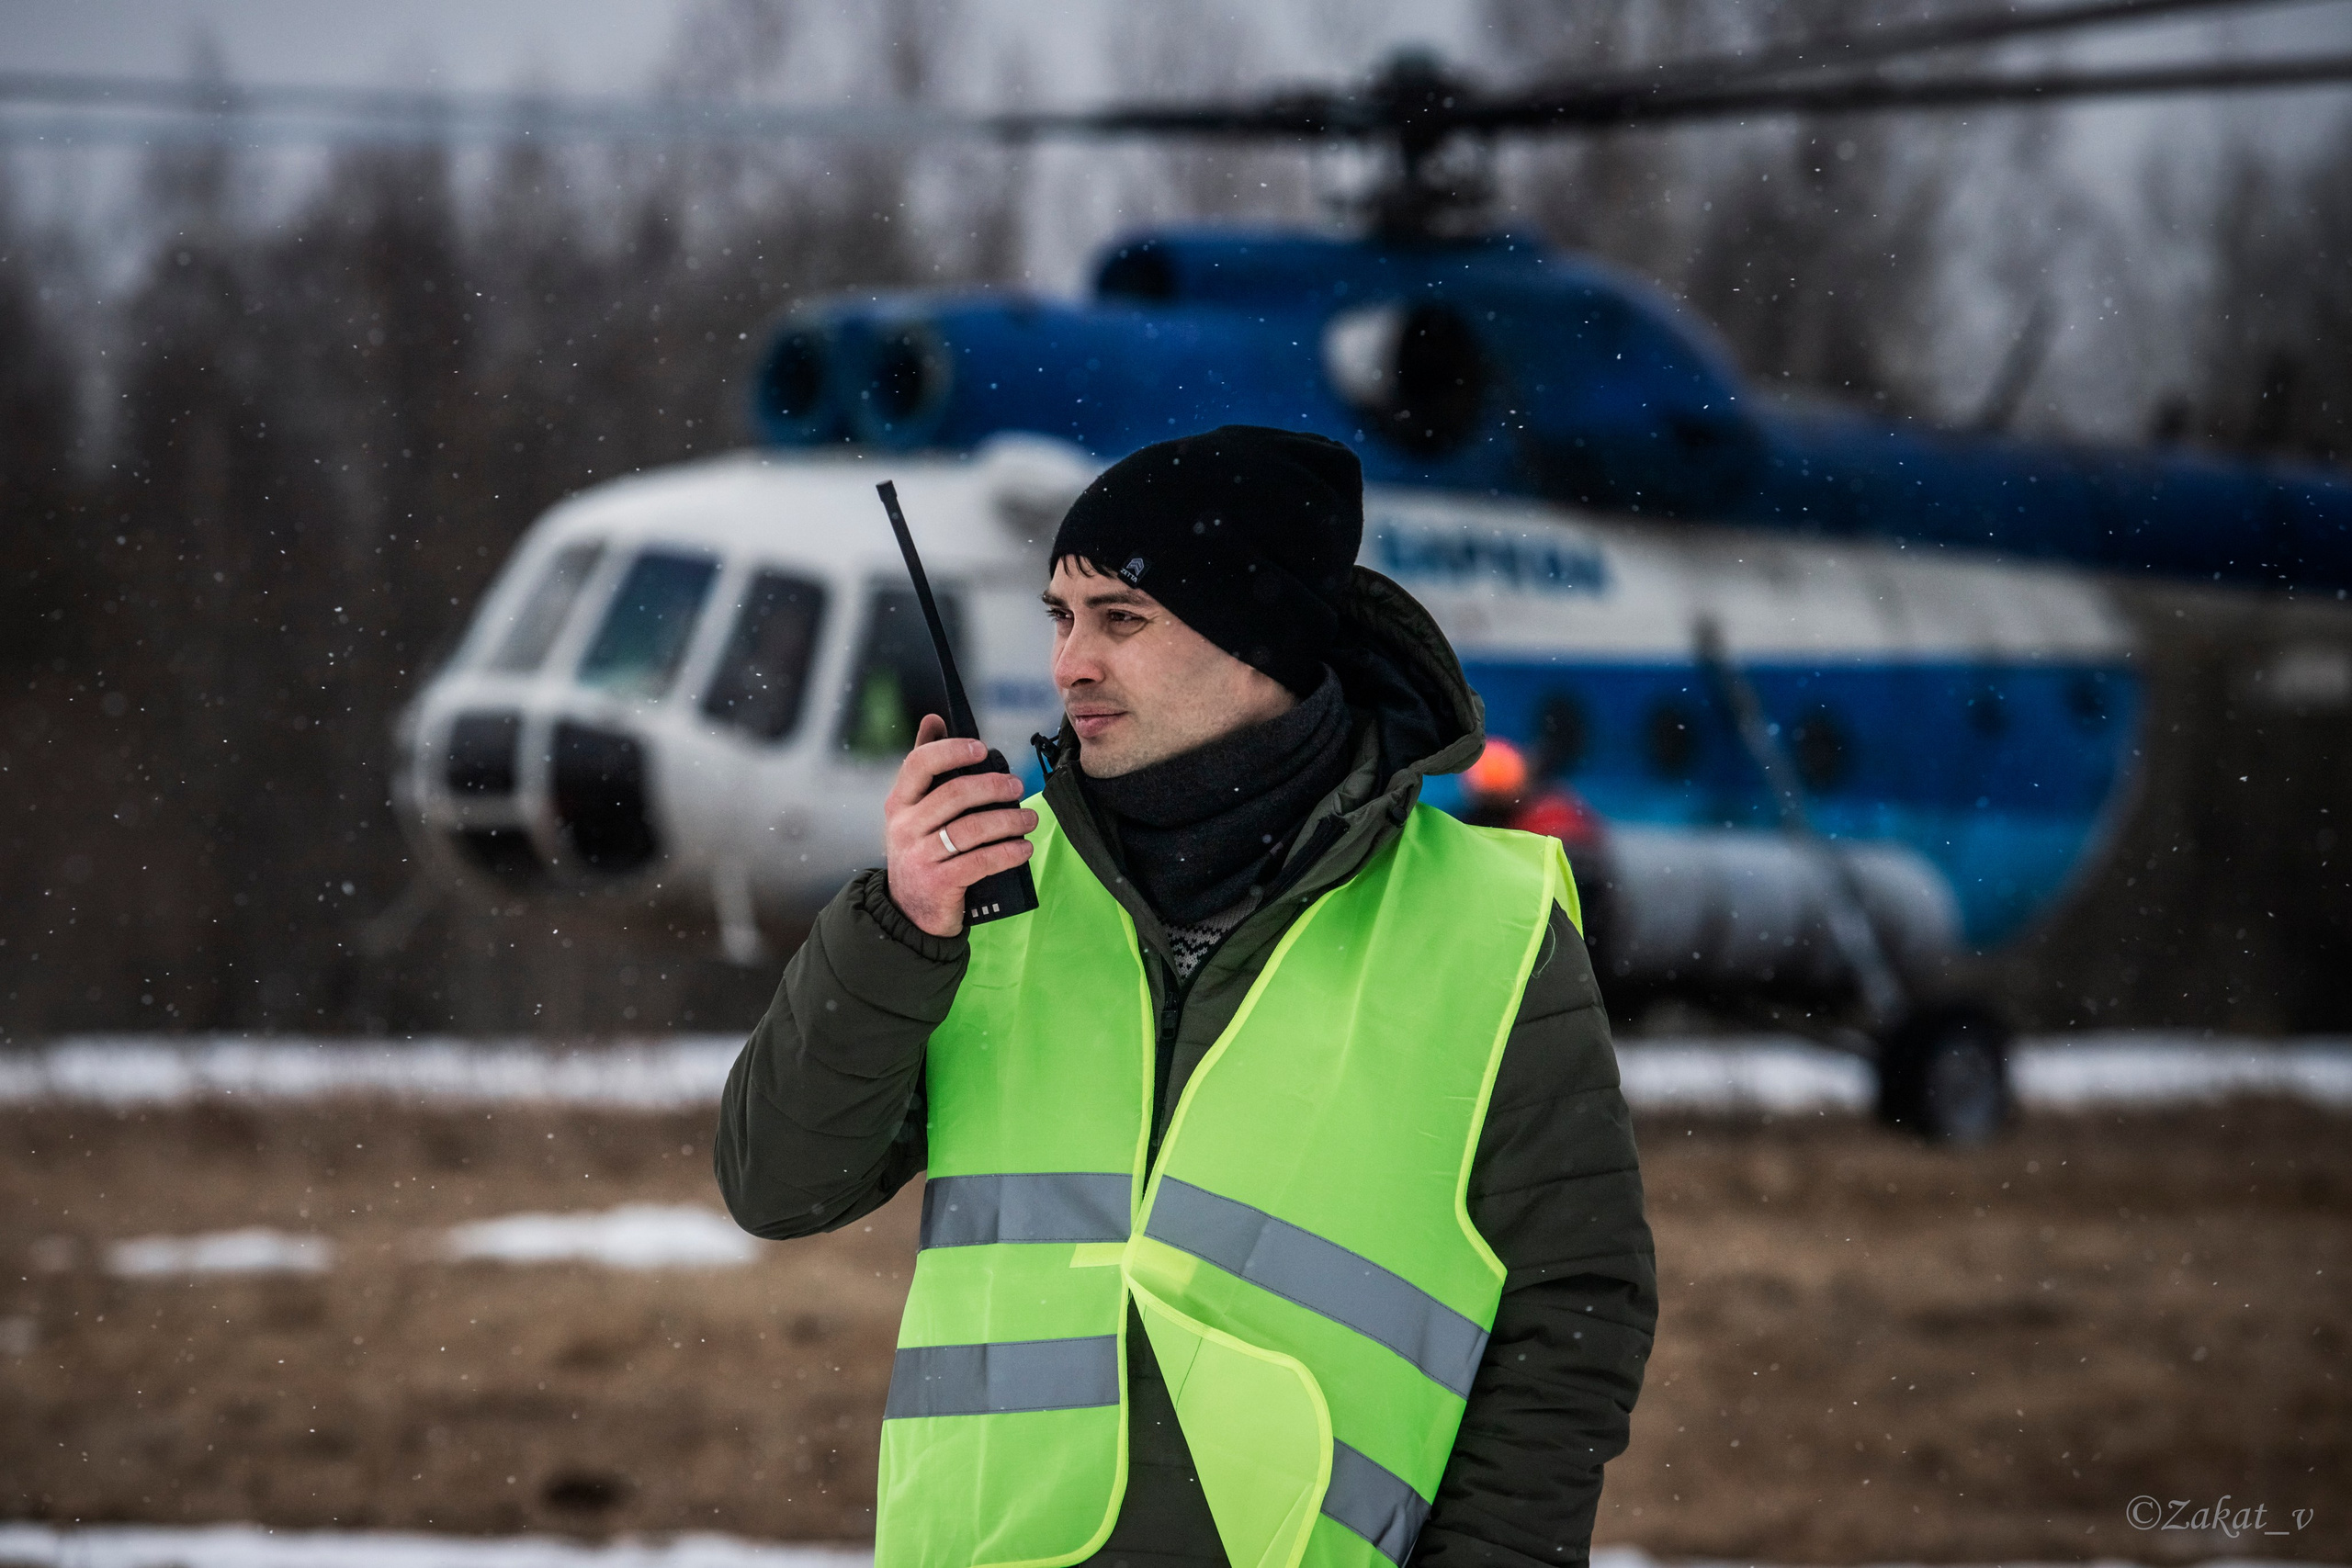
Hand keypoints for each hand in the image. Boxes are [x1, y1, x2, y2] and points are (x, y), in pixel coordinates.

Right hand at [884, 713, 1037, 937]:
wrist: (908, 913)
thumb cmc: (921, 853)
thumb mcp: (914, 813)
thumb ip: (926, 770)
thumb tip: (934, 718)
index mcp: (899, 804)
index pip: (919, 764)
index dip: (952, 750)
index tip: (982, 748)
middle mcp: (904, 827)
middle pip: (953, 794)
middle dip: (993, 786)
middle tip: (1018, 787)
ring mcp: (919, 856)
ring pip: (971, 829)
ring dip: (1008, 821)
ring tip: (1030, 820)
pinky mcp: (938, 884)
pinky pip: (980, 861)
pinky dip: (1007, 853)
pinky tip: (1023, 849)